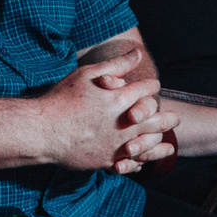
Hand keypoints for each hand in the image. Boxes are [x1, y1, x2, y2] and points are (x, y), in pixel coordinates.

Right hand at [39, 54, 174, 173]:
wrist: (41, 131)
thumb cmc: (61, 99)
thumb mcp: (87, 74)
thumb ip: (115, 65)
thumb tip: (138, 53)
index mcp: (120, 98)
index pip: (148, 90)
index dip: (152, 87)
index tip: (153, 88)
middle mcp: (124, 123)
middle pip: (157, 119)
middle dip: (168, 118)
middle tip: (174, 118)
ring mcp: (117, 144)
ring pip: (150, 145)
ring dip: (161, 144)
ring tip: (169, 145)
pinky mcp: (107, 160)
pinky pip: (132, 163)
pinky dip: (141, 162)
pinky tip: (144, 161)